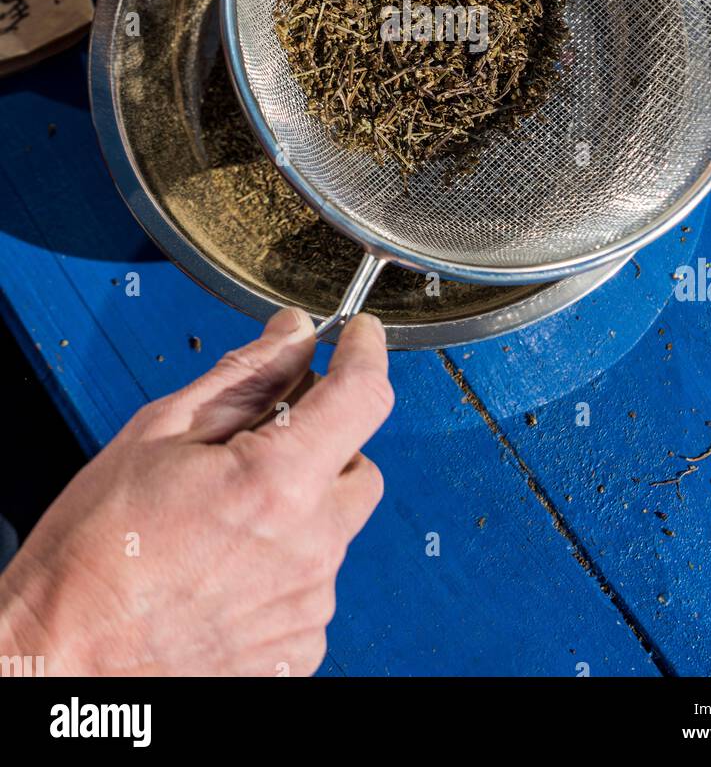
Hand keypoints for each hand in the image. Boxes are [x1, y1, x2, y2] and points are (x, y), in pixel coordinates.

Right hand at [0, 310, 392, 676]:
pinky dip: (286, 567)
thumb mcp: (159, 433)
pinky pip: (314, 586)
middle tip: (257, 447)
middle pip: (358, 466)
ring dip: (301, 511)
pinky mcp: (299, 650)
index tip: (360, 339)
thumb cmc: (94, 552)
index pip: (362, 397)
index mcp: (277, 484)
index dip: (365, 354)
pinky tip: (227, 569)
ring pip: (335, 530)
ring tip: (222, 524)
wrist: (62, 659)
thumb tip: (292, 334)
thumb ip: (243, 377)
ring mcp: (308, 607)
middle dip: (322, 445)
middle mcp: (310, 548)